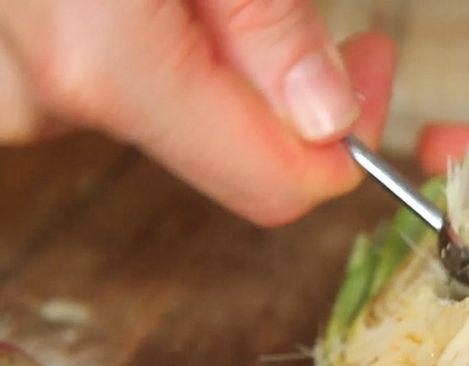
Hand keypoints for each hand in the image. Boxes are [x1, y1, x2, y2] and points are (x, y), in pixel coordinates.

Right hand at [0, 0, 394, 224]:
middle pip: (221, 147)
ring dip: (214, 54)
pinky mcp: (7, 69)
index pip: (271, 182)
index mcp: (104, 63)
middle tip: (304, 5)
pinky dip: (153, 44)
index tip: (370, 69)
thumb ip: (270, 23)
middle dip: (276, 82)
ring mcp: (16, 89)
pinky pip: (110, 83)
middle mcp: (46, 96)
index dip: (341, 144)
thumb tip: (325, 118)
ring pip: (169, 113)